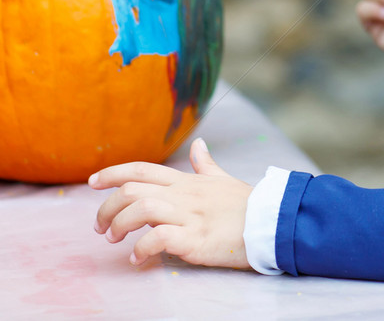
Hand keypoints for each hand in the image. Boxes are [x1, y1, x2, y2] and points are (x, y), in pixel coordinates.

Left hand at [89, 138, 251, 269]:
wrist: (271, 222)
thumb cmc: (247, 203)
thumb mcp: (224, 179)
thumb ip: (206, 164)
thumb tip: (198, 144)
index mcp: (187, 181)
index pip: (142, 169)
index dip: (113, 173)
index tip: (92, 182)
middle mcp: (183, 194)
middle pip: (132, 189)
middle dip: (106, 208)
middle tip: (101, 229)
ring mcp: (189, 216)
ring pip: (141, 209)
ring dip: (119, 225)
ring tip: (115, 241)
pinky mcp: (195, 239)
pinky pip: (159, 239)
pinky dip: (141, 249)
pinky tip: (138, 259)